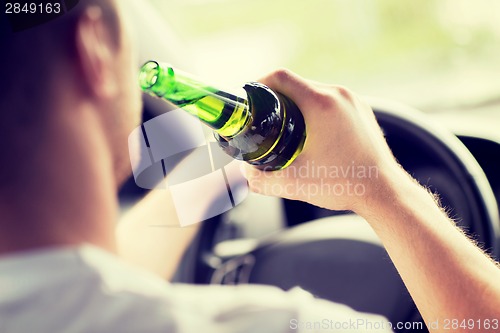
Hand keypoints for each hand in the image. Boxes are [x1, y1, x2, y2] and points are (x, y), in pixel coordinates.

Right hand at [242, 69, 406, 213]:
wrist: (384, 192)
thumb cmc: (344, 184)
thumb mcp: (293, 184)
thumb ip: (261, 179)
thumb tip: (245, 171)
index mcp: (320, 103)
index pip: (281, 77)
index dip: (259, 84)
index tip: (249, 99)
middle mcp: (339, 95)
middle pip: (296, 84)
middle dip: (275, 98)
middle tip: (263, 118)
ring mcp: (353, 101)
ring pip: (314, 91)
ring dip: (296, 103)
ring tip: (285, 127)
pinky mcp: (362, 110)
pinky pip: (331, 100)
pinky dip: (315, 109)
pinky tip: (310, 132)